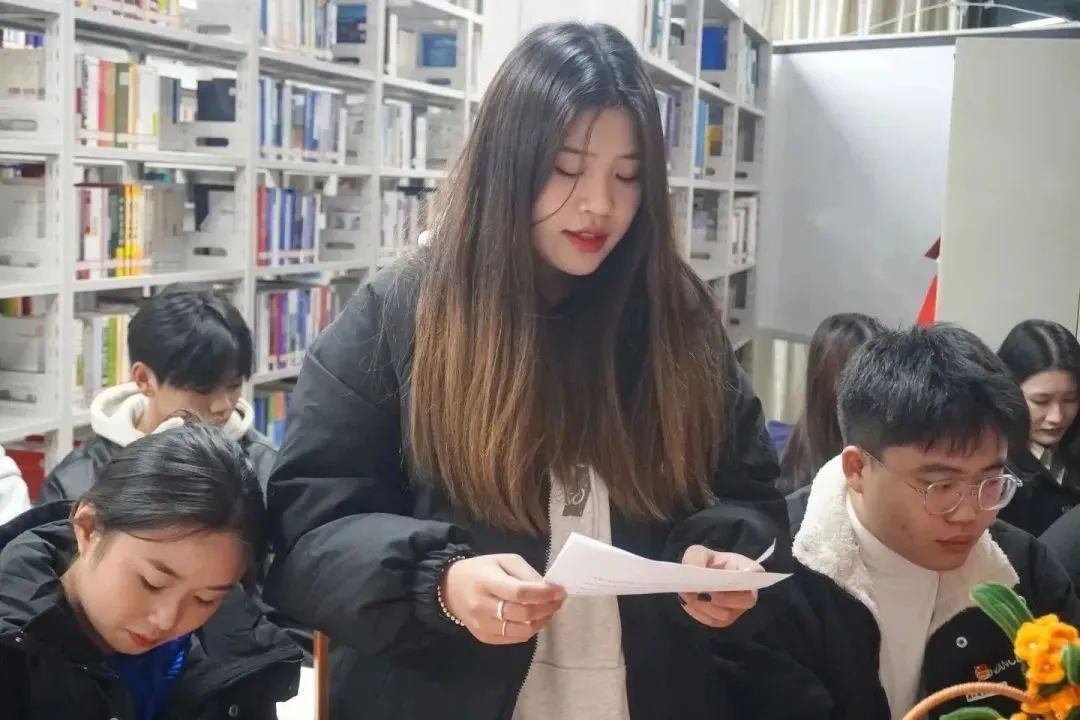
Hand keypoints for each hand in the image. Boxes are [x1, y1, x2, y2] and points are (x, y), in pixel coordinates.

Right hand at [441, 554, 566, 644]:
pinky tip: (535, 620)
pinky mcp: (484, 637)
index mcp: (486, 582)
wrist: (450, 588)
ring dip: (542, 622)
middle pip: (523, 614)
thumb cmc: (480, 570)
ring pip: (522, 631)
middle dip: (547, 608)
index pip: (520, 593)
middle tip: (558, 601)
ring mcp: (482, 625)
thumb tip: (549, 588)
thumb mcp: (503, 560)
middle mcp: (483, 606)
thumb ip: (526, 573)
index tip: (560, 591)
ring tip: (550, 611)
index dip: (543, 594)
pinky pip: (514, 638)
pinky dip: (530, 630)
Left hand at [678, 545, 760, 627]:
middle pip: (745, 600)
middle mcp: (749, 592)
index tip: (724, 577)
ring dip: (705, 606)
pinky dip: (699, 613)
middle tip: (700, 591)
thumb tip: (694, 570)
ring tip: (688, 594)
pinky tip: (688, 602)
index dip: (745, 578)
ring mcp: (739, 608)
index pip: (757, 574)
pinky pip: (714, 621)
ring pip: (727, 614)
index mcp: (748, 569)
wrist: (699, 576)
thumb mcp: (698, 552)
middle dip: (721, 597)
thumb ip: (696, 558)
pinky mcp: (726, 619)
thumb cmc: (705, 561)